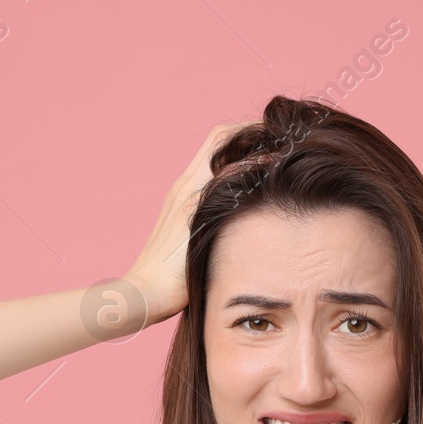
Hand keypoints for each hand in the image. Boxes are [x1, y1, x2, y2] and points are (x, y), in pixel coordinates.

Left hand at [124, 119, 257, 323]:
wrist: (146, 294)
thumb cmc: (174, 273)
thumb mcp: (206, 231)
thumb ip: (228, 199)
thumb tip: (256, 170)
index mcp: (191, 185)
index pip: (222, 138)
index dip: (249, 130)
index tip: (275, 135)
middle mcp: (183, 186)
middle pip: (218, 145)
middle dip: (246, 140)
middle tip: (276, 149)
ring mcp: (178, 199)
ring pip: (213, 165)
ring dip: (237, 160)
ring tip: (266, 171)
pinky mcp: (177, 215)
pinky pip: (207, 185)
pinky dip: (228, 181)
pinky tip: (244, 200)